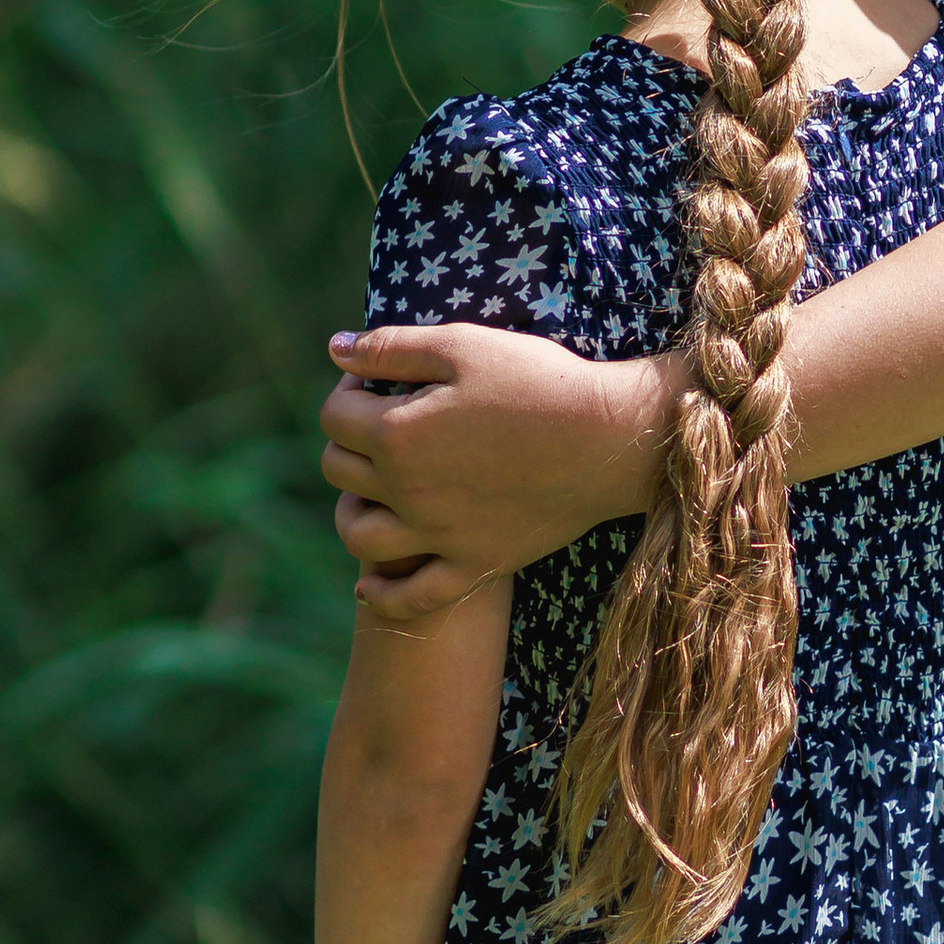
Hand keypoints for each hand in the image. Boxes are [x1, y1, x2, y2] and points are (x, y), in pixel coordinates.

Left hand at [319, 324, 675, 609]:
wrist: (608, 440)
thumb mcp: (463, 345)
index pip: (336, 416)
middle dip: (349, 440)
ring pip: (360, 536)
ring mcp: (438, 536)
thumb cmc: (539, 381)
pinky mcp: (473, 564)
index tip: (376, 381)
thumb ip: (392, 347)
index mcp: (398, 433)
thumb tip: (335, 349)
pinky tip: (371, 583)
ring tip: (374, 490)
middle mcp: (406, 491)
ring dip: (352, 511)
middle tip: (383, 421)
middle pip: (340, 471)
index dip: (348, 389)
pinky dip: (382, 594)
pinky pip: (411, 598)